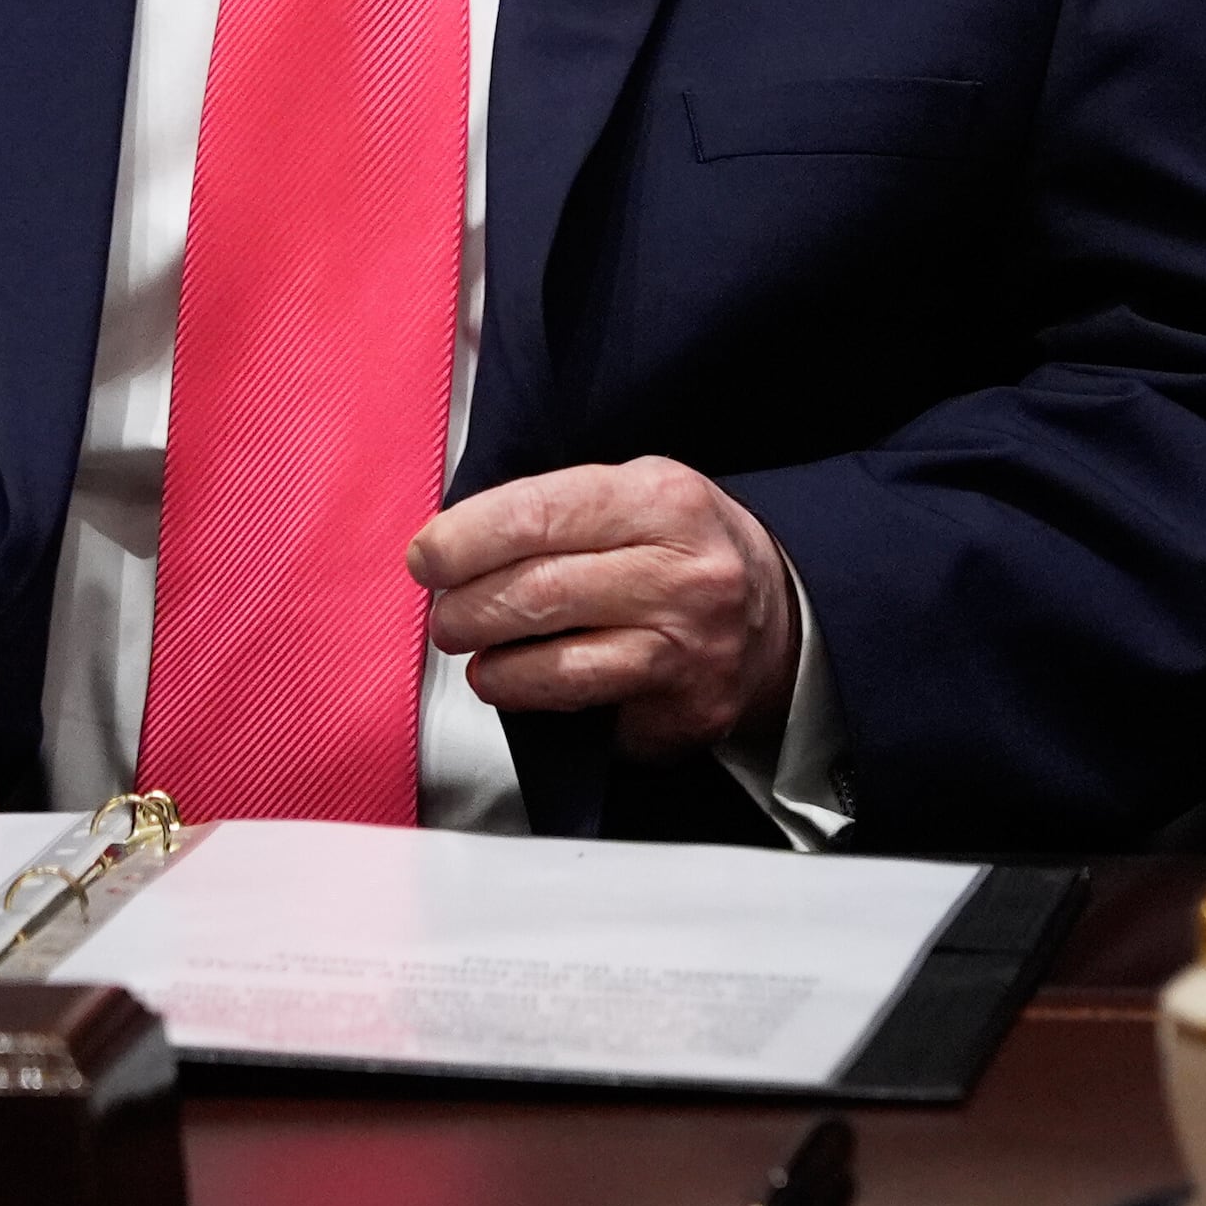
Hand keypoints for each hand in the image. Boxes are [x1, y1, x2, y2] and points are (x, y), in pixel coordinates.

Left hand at [408, 458, 799, 759]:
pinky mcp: (683, 709)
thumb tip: (452, 543)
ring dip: (491, 666)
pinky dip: (532, 698)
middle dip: (467, 607)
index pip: (540, 513)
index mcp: (663, 499)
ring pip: (556, 664)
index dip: (466, 539)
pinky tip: (520, 682)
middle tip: (446, 613)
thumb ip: (556, 511)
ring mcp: (688, 646)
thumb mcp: (637, 496)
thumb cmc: (683, 552)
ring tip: (477, 653)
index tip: (428, 556)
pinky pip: (582, 709)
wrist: (777, 617)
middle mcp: (683, 572)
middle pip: (538, 591)